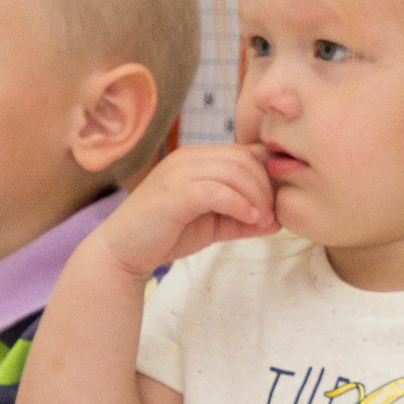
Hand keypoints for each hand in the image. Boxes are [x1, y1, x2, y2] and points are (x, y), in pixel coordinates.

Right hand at [93, 143, 278, 279]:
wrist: (125, 250)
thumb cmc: (170, 233)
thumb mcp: (216, 223)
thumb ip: (244, 219)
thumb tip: (279, 221)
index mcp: (198, 158)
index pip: (245, 153)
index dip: (267, 176)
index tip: (274, 205)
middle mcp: (188, 157)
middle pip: (244, 159)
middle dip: (266, 187)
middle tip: (271, 216)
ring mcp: (179, 172)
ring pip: (234, 171)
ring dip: (257, 197)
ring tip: (261, 221)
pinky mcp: (173, 192)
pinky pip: (216, 190)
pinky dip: (240, 204)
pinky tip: (250, 219)